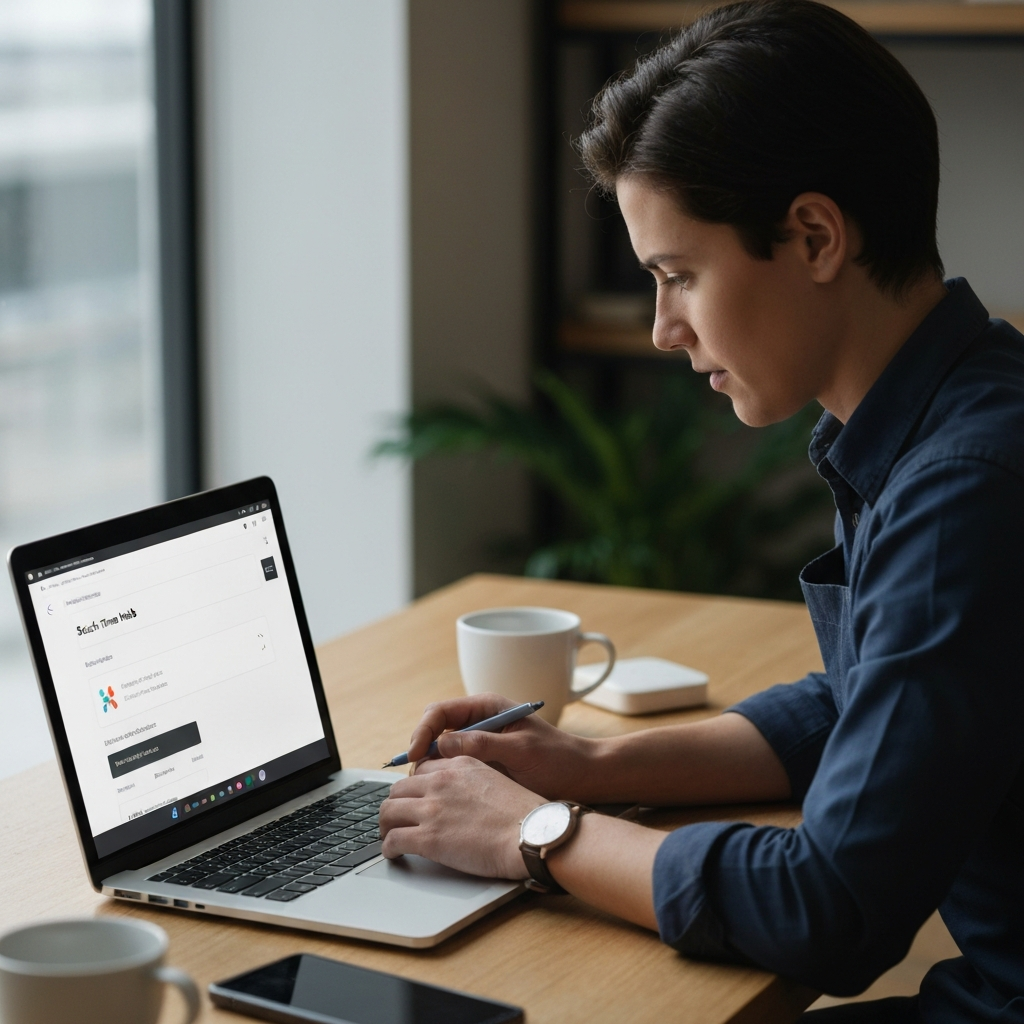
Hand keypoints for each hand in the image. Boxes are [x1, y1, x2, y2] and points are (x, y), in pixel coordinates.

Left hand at [379, 756, 542, 877]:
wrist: (530, 833)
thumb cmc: (522, 814)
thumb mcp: (496, 779)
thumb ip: (472, 781)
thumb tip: (461, 796)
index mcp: (459, 764)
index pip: (421, 768)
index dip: (414, 786)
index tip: (414, 799)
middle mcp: (441, 782)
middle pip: (399, 788)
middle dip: (395, 804)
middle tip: (397, 819)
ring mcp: (432, 809)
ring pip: (388, 811)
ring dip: (385, 825)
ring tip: (389, 835)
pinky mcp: (428, 838)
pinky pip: (393, 840)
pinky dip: (388, 848)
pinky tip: (394, 854)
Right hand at [405, 694, 599, 799]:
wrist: (584, 777)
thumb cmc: (559, 759)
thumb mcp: (521, 751)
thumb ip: (483, 744)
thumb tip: (443, 743)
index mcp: (488, 707)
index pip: (441, 712)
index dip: (423, 731)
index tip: (414, 755)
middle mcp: (481, 721)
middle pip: (436, 729)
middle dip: (421, 749)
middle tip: (415, 775)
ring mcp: (481, 742)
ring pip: (442, 749)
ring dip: (430, 765)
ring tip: (424, 787)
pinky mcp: (485, 762)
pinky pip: (455, 766)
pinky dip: (444, 777)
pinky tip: (441, 793)